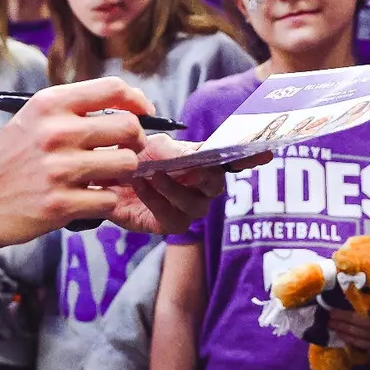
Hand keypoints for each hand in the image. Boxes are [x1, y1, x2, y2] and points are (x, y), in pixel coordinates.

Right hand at [0, 79, 149, 245]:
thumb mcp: (36, 117)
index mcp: (51, 103)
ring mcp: (58, 170)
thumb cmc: (12, 154)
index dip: (138, 101)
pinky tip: (87, 199)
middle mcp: (56, 132)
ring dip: (122, 175)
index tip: (144, 114)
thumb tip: (133, 105)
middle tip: (125, 152)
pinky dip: (104, 202)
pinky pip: (110, 200)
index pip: (114, 88)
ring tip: (105, 178)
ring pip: (127, 165)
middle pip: (130, 128)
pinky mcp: (59, 205)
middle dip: (136, 142)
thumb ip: (77, 109)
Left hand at [102, 137, 270, 235]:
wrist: (104, 175)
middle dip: (206, 176)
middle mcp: (200, 186)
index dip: (251, 157)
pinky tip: (140, 184)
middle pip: (217, 185)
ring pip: (195, 205)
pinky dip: (155, 199)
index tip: (266, 152)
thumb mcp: (149, 144)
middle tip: (191, 167)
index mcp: (201, 161)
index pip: (233, 159)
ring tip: (151, 173)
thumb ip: (170, 149)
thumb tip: (190, 154)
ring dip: (174, 188)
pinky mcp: (168, 224)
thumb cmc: (133, 156)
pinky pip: (172, 217)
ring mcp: (186, 208)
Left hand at [326, 299, 369, 353]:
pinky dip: (353, 342)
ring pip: (363, 338)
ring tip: (331, 326)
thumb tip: (358, 278)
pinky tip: (342, 337)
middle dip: (343, 323)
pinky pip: (367, 346)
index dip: (348, 315)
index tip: (333, 310)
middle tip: (328, 318)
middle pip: (362, 328)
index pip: (366, 316)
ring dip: (345, 333)